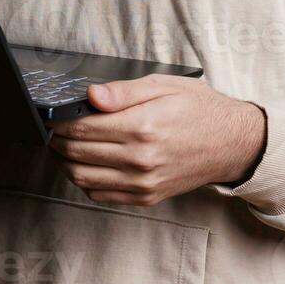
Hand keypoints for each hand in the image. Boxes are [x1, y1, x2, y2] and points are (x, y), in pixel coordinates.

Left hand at [48, 75, 266, 206]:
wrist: (232, 144)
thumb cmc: (200, 110)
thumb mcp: (164, 86)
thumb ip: (123, 92)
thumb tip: (91, 95)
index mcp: (142, 127)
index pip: (82, 128)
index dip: (60, 122)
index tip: (52, 117)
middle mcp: (140, 159)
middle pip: (77, 153)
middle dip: (58, 141)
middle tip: (53, 131)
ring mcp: (142, 183)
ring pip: (83, 178)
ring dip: (65, 163)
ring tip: (62, 148)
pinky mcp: (146, 197)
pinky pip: (101, 196)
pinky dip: (84, 182)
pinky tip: (84, 166)